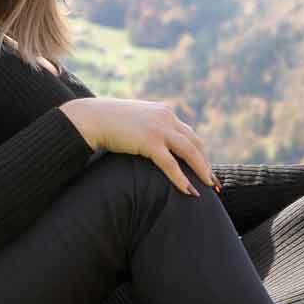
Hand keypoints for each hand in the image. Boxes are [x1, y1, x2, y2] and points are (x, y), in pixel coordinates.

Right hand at [60, 98, 212, 195]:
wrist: (90, 118)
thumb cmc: (106, 122)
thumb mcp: (133, 122)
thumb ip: (146, 129)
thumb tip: (149, 145)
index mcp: (163, 112)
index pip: (189, 134)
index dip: (199, 152)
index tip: (205, 168)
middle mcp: (166, 117)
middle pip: (195, 143)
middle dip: (206, 163)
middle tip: (214, 181)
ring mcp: (159, 128)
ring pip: (189, 152)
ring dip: (202, 171)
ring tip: (209, 188)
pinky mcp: (149, 141)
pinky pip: (170, 164)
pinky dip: (182, 179)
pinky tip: (189, 191)